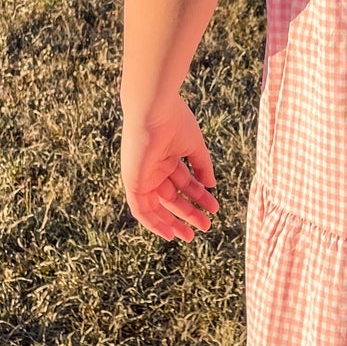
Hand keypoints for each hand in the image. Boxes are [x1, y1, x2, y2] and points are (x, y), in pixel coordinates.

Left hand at [121, 99, 219, 241]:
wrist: (154, 110)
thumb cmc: (174, 121)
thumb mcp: (194, 147)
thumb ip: (203, 167)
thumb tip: (212, 186)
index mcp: (166, 157)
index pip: (184, 182)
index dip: (199, 196)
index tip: (214, 208)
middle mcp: (153, 168)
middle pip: (172, 197)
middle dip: (189, 212)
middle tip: (206, 227)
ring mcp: (142, 176)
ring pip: (157, 207)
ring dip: (173, 222)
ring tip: (191, 235)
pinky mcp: (132, 182)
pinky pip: (141, 209)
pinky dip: (154, 223)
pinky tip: (169, 233)